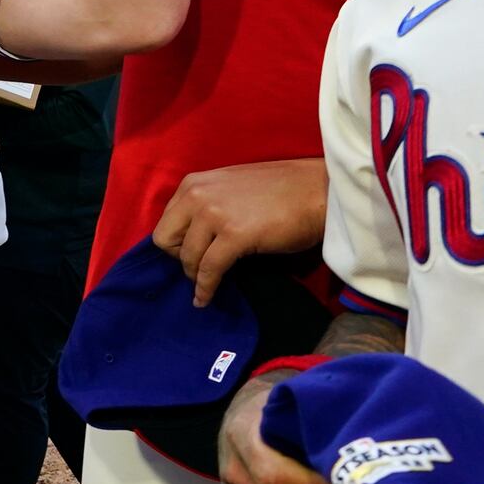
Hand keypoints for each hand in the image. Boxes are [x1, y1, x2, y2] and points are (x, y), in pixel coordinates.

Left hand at [151, 159, 327, 306]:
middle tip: (201, 267)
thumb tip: (190, 236)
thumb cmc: (281, 191)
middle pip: (165, 241)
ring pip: (187, 259)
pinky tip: (206, 299)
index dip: (177, 244)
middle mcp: (197, 195)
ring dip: (197, 276)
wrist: (319, 191)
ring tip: (209, 283)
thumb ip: (207, 206)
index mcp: (193, 183)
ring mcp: (214, 214)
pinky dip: (206, 289)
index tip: (194, 254)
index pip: (164, 223)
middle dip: (181, 259)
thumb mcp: (230, 189)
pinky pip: (209, 271)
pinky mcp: (234, 235)